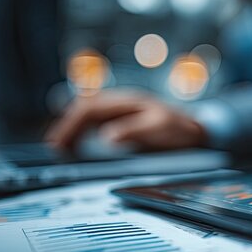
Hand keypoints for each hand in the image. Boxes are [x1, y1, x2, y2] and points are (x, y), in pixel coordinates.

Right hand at [45, 90, 206, 150]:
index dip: (71, 125)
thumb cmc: (181, 128)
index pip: (89, 108)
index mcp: (126, 102)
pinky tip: (77, 145)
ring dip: (72, 129)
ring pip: (87, 114)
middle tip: (53, 149)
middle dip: (66, 127)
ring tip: (60, 149)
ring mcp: (121, 110)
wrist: (198, 129)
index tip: (59, 143)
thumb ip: (134, 131)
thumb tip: (106, 137)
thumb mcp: (160, 128)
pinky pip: (95, 121)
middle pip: (83, 109)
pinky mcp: (124, 120)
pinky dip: (82, 132)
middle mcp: (120, 103)